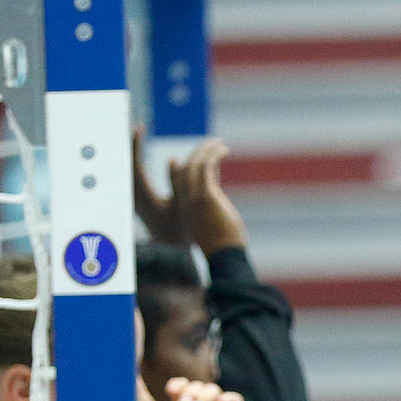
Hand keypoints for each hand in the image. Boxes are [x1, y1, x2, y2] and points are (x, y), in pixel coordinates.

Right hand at [132, 130, 247, 254]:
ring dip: (207, 151)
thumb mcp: (215, 233)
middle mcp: (185, 203)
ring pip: (195, 165)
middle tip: (207, 146)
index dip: (176, 172)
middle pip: (184, 171)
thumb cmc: (224, 252)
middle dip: (195, 156)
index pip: (177, 185)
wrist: (222, 257)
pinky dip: (214, 155)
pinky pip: (207, 166)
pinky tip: (223, 149)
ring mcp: (194, 198)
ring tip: (218, 143)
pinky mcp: (206, 194)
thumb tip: (224, 220)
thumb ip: (214, 223)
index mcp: (184, 212)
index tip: (177, 161)